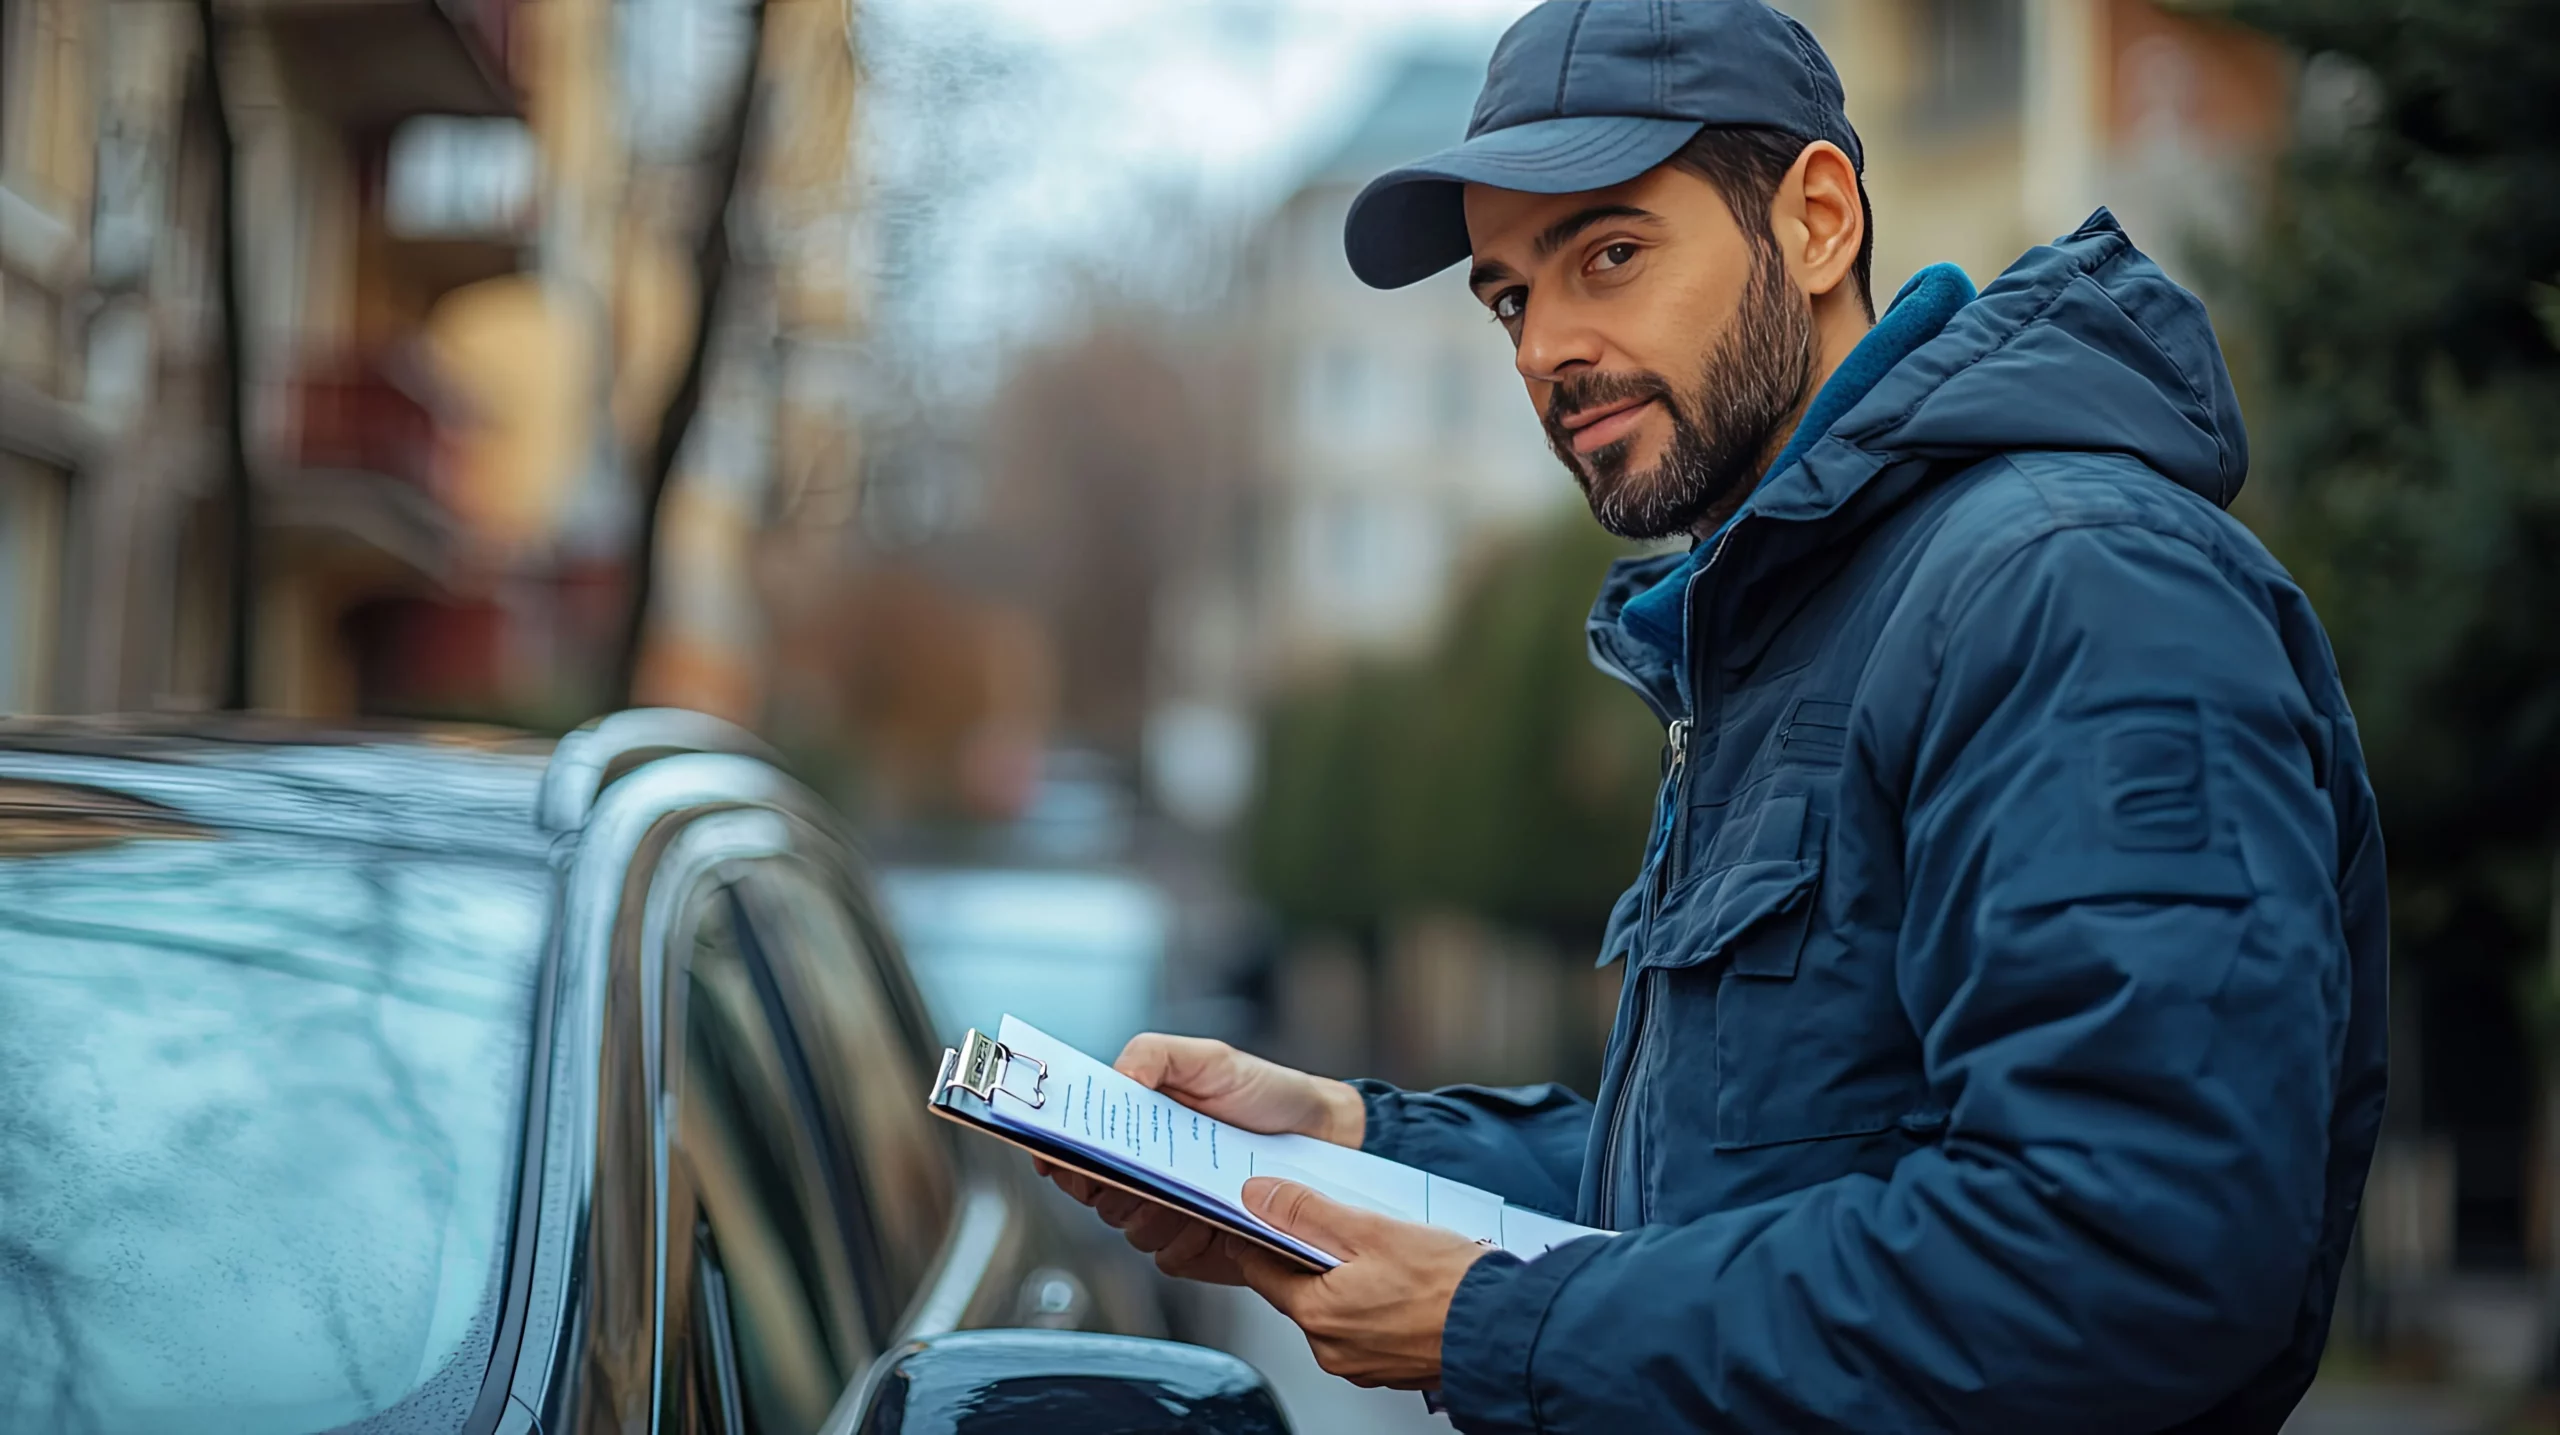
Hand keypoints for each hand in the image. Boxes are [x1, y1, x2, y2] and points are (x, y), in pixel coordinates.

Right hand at [1038, 1034, 1366, 1280]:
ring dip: (1153, 1214)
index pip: (1073, 1147)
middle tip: (1146, 1170)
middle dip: (1112, 1186)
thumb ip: (1156, 1056)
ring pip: (1128, 1230)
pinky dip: (1186, 1241)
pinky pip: (1167, 1257)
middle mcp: (1143, 1172)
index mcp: (1135, 1125)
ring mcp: (1167, 1212)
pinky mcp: (1195, 1247)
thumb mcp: (1211, 1058)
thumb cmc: (1264, 1092)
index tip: (1056, 1156)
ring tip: (1193, 1190)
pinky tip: (1216, 1220)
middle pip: (1094, 1195)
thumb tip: (1117, 1075)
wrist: (1322, 1135)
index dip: (1056, 1154)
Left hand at [1222, 1176, 1492, 1390]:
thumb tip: (1258, 1197)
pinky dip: (1372, 1303)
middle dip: (1308, 1256)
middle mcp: (1331, 1348)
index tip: (1258, 1213)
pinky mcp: (1390, 1367)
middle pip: (1296, 1290)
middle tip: (1337, 1223)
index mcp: (1317, 1313)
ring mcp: (1361, 1363)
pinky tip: (1400, 1281)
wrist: (1504, 1330)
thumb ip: (1306, 1212)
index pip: (1258, 1269)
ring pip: (1333, 1309)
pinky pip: (1364, 1327)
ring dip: (1344, 1279)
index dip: (1256, 1235)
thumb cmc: (1447, 1286)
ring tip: (1379, 1251)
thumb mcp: (1370, 1230)